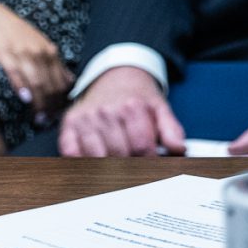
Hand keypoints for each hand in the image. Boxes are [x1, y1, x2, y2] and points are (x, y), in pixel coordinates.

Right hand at [0, 0, 72, 114]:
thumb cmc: (14, 33)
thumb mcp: (39, 44)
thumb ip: (53, 63)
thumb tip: (70, 82)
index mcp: (49, 52)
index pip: (61, 81)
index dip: (61, 100)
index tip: (58, 115)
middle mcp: (39, 53)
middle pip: (50, 85)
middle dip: (51, 106)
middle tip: (47, 122)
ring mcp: (22, 53)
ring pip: (36, 82)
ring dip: (39, 103)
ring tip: (38, 118)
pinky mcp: (4, 53)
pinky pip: (15, 72)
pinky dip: (21, 86)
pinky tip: (24, 99)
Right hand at [58, 65, 185, 157]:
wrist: (116, 77)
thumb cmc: (139, 98)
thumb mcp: (161, 109)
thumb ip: (172, 131)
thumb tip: (179, 150)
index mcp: (132, 107)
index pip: (142, 148)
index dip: (150, 163)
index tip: (154, 168)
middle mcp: (106, 111)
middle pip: (119, 154)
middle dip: (130, 166)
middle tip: (137, 170)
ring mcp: (85, 118)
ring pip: (96, 156)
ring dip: (107, 167)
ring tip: (118, 168)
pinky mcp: (69, 123)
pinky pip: (71, 152)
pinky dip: (81, 162)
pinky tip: (94, 163)